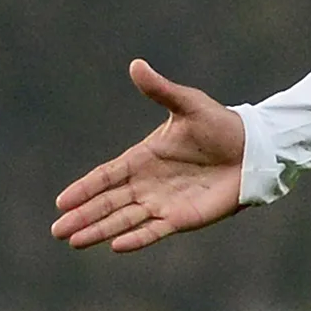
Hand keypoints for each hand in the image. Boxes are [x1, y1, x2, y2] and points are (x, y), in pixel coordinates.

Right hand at [51, 59, 245, 252]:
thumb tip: (137, 64)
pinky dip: (136, 238)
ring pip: (124, 219)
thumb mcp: (189, 104)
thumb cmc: (221, 125)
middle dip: (83, 216)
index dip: (84, 188)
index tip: (62, 201)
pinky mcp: (182, 217)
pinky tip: (116, 246)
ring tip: (74, 240)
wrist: (254, 149)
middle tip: (56, 230)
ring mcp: (163, 202)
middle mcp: (147, 183)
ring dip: (101, 230)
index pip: (106, 176)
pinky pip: (154, 230)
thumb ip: (161, 90)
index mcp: (143, 157)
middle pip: (108, 202)